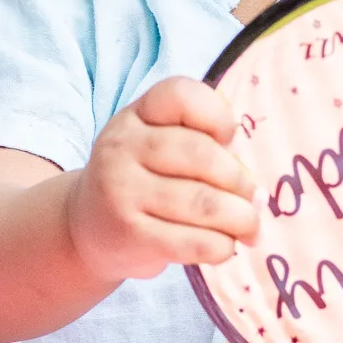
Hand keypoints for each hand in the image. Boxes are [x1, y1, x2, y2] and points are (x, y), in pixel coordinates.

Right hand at [66, 76, 258, 282]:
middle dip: (240, 180)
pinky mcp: (131, 236)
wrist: (88, 227)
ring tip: (251, 227)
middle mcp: (122, 147)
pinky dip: (222, 246)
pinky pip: (193, 243)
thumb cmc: (142, 179)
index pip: (181, 95)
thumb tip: (254, 187)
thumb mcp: (158, 142)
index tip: (229, 139)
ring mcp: (122, 192)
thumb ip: (201, 142)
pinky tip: (228, 246)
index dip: (217, 115)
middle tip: (255, 199)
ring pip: (203, 203)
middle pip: (201, 154)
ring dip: (241, 219)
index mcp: (137, 115)